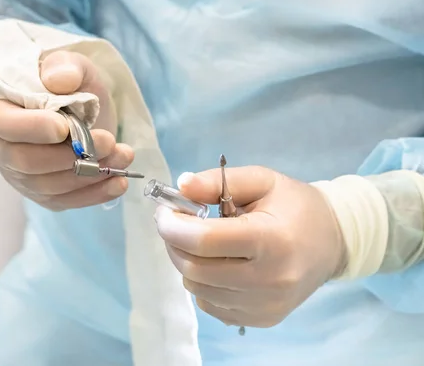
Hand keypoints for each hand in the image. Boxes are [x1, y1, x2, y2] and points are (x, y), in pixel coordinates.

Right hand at [0, 51, 132, 210]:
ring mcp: (21, 177)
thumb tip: (60, 80)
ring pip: (50, 186)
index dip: (32, 129)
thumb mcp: (71, 65)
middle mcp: (2, 149)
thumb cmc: (69, 85)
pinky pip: (66, 201)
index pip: (4, 125)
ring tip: (123, 156)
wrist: (83, 108)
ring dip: (90, 174)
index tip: (64, 127)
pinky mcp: (44, 195)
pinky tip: (119, 183)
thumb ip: (64, 66)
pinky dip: (95, 194)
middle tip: (108, 141)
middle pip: (27, 163)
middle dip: (70, 156)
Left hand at [154, 166, 346, 327]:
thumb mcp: (262, 180)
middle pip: (194, 269)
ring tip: (200, 242)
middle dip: (174, 243)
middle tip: (175, 224)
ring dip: (187, 262)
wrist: (334, 242)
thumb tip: (182, 185)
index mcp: (271, 241)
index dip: (173, 225)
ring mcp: (264, 306)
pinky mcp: (261, 320)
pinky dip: (203, 283)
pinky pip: (210, 304)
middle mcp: (269, 280)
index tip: (165, 212)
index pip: (204, 241)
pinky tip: (218, 264)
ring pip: (197, 288)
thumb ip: (218, 181)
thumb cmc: (296, 206)